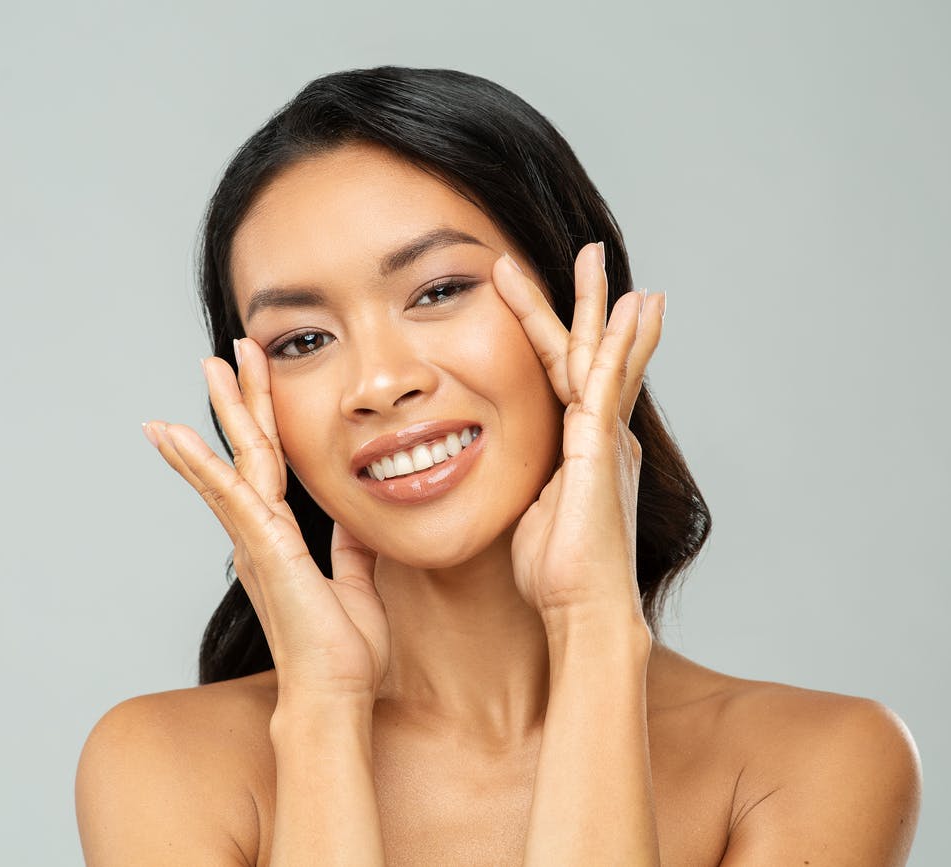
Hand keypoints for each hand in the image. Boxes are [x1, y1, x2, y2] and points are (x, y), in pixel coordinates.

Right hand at [143, 338, 390, 704]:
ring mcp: (256, 539)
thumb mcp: (357, 585)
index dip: (264, 419)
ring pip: (233, 461)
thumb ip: (350, 550)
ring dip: (220, 412)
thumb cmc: (341, 653)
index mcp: (281, 537)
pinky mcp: (262, 548)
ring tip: (206, 366)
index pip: (271, 463)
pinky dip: (200, 462)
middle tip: (225, 351)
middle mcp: (260, 533)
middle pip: (247, 450)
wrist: (333, 695)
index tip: (257, 379)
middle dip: (239, 398)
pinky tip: (174, 433)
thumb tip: (356, 520)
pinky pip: (229, 496)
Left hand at [492, 243, 664, 628]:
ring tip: (597, 259)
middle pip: (592, 354)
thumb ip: (531, 485)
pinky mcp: (601, 448)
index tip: (548, 300)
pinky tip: (629, 310)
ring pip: (601, 356)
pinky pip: (607, 384)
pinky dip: (620, 344)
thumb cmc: (558, 574)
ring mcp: (605, 439)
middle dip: (589, 303)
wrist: (584, 610)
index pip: (566, 376)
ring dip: (599, 305)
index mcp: (583, 448)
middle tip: (590, 256)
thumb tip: (518, 484)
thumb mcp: (534, 514)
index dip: (555, 334)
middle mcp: (602, 436)